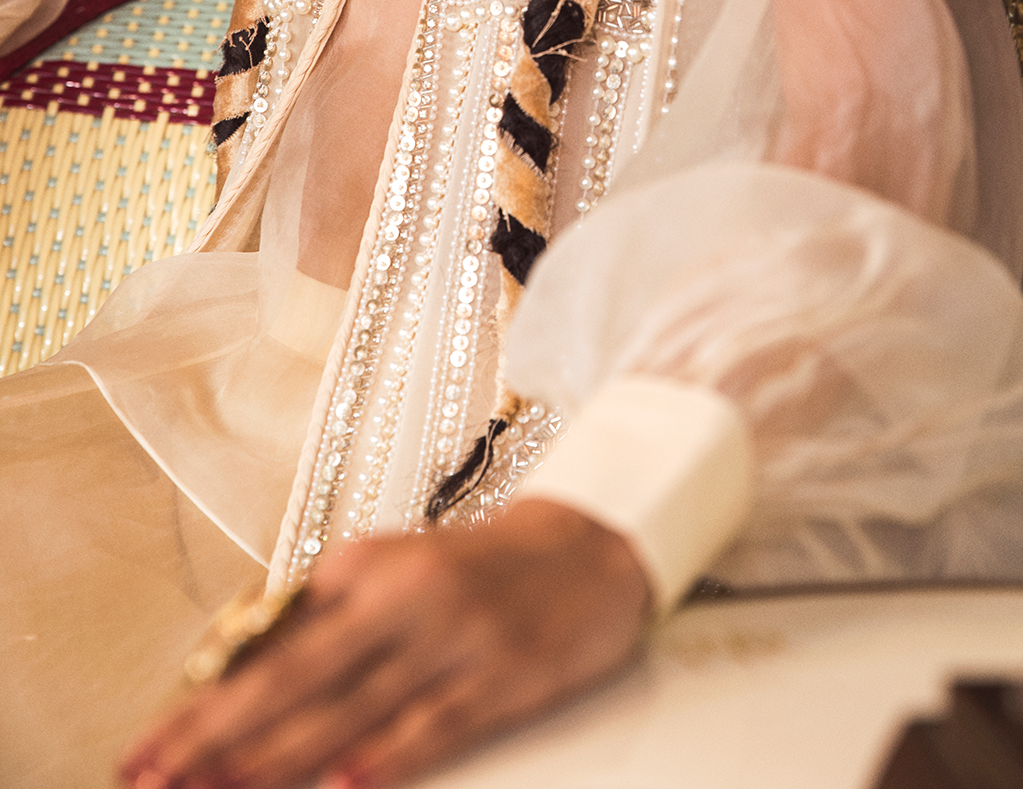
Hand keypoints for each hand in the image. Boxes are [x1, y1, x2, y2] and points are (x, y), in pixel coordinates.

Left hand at [117, 497, 650, 788]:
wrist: (590, 544)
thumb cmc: (477, 569)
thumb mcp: (395, 570)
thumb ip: (329, 618)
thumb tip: (246, 681)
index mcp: (364, 568)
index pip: (266, 647)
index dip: (202, 704)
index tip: (146, 750)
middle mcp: (401, 598)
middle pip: (292, 681)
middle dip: (216, 739)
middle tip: (156, 781)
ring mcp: (452, 639)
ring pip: (349, 712)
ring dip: (276, 761)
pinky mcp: (502, 677)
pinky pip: (431, 726)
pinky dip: (382, 758)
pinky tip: (339, 785)